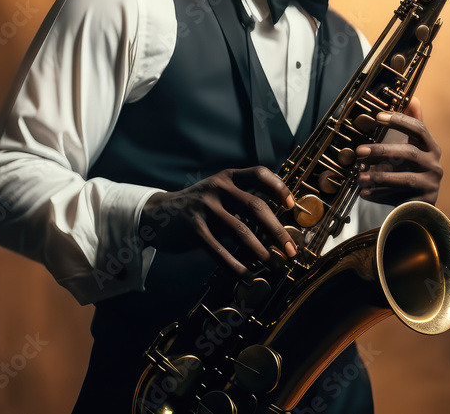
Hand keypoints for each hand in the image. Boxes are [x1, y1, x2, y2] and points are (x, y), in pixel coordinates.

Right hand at [139, 167, 297, 275]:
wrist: (158, 213)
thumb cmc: (199, 205)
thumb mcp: (220, 192)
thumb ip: (243, 198)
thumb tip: (277, 221)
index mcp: (228, 177)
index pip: (259, 173)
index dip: (278, 187)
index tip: (291, 206)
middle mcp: (218, 188)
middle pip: (256, 206)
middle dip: (277, 231)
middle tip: (291, 250)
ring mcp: (205, 207)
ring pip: (240, 230)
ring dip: (261, 251)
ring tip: (274, 264)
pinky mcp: (194, 228)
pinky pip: (219, 250)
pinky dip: (236, 266)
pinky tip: (247, 275)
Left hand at [356, 97, 441, 205]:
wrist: (421, 207)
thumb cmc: (413, 171)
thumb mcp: (414, 148)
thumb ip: (411, 125)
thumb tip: (414, 99)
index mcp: (432, 147)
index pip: (419, 129)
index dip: (399, 121)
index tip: (377, 117)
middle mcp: (435, 164)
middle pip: (408, 153)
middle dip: (382, 151)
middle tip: (359, 151)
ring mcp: (431, 184)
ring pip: (404, 178)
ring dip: (379, 176)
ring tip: (359, 176)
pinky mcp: (424, 202)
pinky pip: (399, 197)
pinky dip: (380, 194)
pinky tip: (365, 192)